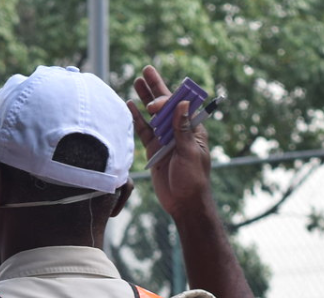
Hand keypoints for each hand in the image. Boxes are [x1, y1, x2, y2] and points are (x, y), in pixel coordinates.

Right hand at [128, 65, 212, 222]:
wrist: (183, 203)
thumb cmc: (193, 179)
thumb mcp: (189, 153)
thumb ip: (182, 129)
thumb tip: (182, 103)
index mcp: (193, 130)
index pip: (181, 106)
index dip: (170, 97)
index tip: (159, 97)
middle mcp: (179, 131)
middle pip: (166, 104)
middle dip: (156, 87)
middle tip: (147, 69)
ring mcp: (165, 139)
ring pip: (153, 115)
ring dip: (146, 99)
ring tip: (137, 81)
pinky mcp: (154, 149)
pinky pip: (144, 130)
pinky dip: (137, 118)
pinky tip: (130, 105)